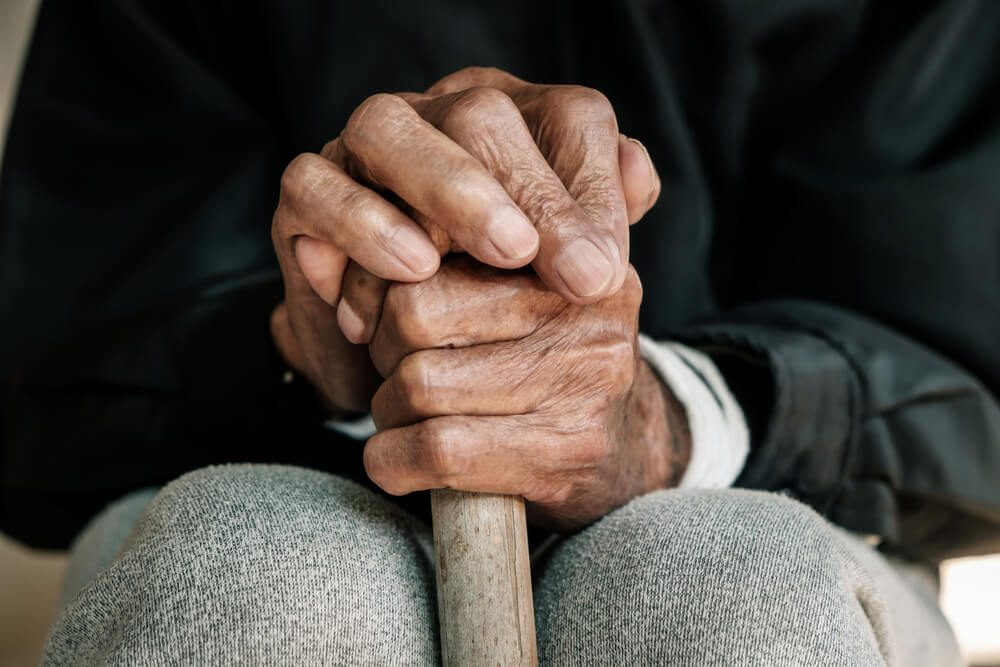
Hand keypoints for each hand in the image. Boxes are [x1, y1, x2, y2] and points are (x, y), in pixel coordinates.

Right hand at [271, 67, 659, 411]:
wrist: (405, 350)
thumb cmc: (488, 297)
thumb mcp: (553, 267)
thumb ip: (599, 217)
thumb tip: (639, 172)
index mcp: (512, 122)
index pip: (566, 118)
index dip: (592, 187)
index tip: (606, 273)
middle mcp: (434, 119)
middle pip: (479, 114)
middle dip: (531, 194)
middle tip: (570, 273)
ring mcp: (361, 151)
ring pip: (386, 128)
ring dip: (447, 189)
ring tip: (501, 257)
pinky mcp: (305, 195)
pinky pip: (315, 185)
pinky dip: (360, 223)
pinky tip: (410, 272)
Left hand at [360, 257, 689, 530]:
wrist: (629, 452)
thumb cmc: (548, 361)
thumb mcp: (524, 284)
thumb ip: (458, 240)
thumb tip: (351, 227)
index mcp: (569, 246)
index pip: (435, 239)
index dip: (381, 283)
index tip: (377, 313)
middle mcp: (586, 305)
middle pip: (414, 313)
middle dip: (381, 352)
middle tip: (395, 370)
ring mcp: (584, 381)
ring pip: (419, 385)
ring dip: (387, 411)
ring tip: (405, 415)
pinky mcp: (567, 451)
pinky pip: (438, 448)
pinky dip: (391, 461)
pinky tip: (395, 460)